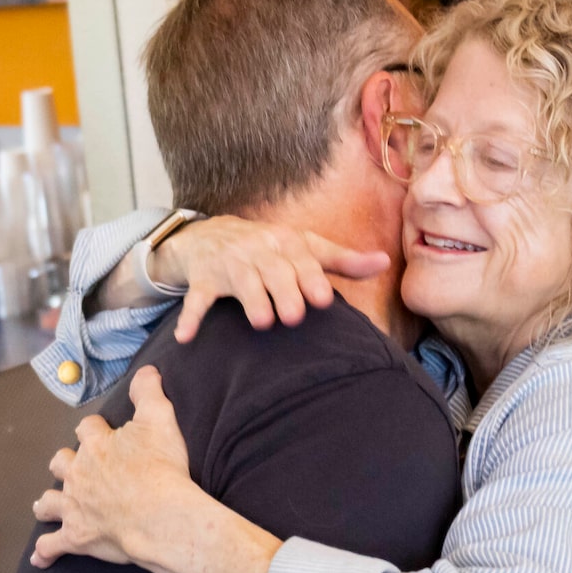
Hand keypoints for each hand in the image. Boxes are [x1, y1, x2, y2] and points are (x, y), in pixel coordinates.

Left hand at [33, 367, 197, 566]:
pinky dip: (45, 553)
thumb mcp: (161, 420)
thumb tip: (146, 371)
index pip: (87, 428)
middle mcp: (78, 474)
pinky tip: (40, 560)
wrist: (160, 517)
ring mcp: (74, 506)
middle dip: (64, 464)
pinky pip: (51, 546)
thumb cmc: (163, 470)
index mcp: (96, 445)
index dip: (94, 429)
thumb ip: (149, 392)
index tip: (102, 432)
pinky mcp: (76, 536)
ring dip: (47, 504)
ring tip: (45, 506)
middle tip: (71, 468)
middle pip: (60, 463)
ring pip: (48, 502)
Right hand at [153, 217, 390, 344]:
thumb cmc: (270, 248)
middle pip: (272, 270)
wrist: (210, 234)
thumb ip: (343, 259)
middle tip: (295, 317)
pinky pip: (196, 298)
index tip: (323, 299)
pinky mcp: (203, 280)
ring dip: (250, 300)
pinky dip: (190, 318)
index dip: (311, 278)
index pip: (301, 259)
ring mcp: (228, 265)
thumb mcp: (305, 247)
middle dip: (283, 291)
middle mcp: (257, 250)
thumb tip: (385, 262)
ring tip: (262, 323)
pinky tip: (186, 338)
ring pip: (240, 282)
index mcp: (285, 242)